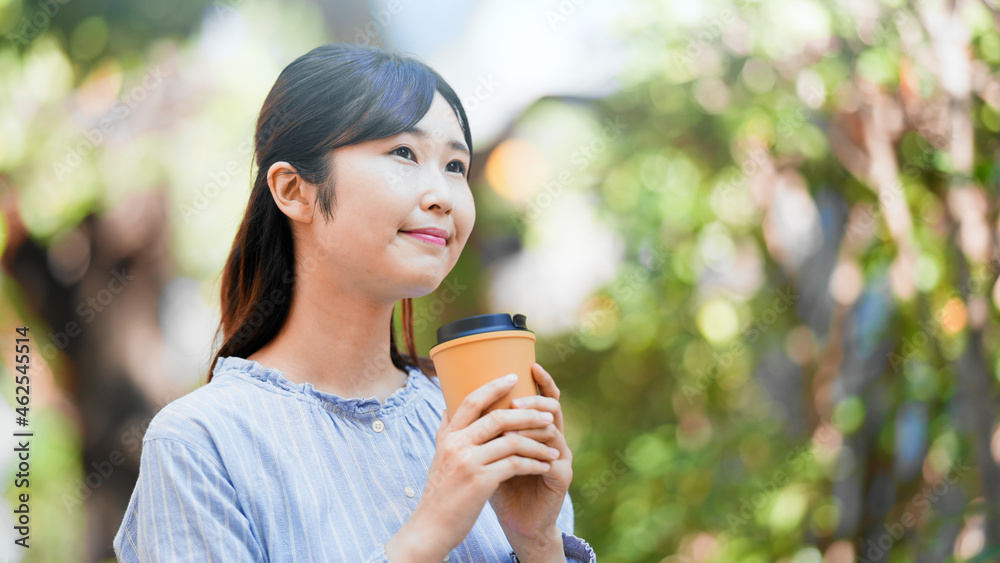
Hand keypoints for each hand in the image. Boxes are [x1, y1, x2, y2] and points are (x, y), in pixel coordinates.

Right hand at [395, 372, 559, 561]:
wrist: (431, 527)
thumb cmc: (440, 493)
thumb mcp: (439, 458)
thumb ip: (446, 433)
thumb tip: (448, 407)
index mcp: (448, 436)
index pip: (471, 401)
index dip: (494, 386)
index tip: (514, 377)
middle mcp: (456, 445)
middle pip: (498, 418)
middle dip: (528, 415)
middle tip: (549, 415)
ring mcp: (468, 463)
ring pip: (512, 441)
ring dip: (537, 443)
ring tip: (553, 448)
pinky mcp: (480, 482)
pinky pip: (515, 465)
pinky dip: (533, 463)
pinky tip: (544, 466)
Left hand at [489, 363, 572, 561]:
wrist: (516, 522)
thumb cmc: (498, 486)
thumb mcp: (486, 453)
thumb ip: (478, 430)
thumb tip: (448, 403)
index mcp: (536, 430)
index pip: (543, 397)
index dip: (542, 381)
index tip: (530, 365)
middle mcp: (553, 439)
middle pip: (553, 407)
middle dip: (534, 401)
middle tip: (515, 401)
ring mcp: (561, 457)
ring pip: (553, 431)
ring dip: (533, 425)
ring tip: (512, 424)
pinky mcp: (562, 477)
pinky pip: (554, 459)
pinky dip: (538, 453)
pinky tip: (523, 453)